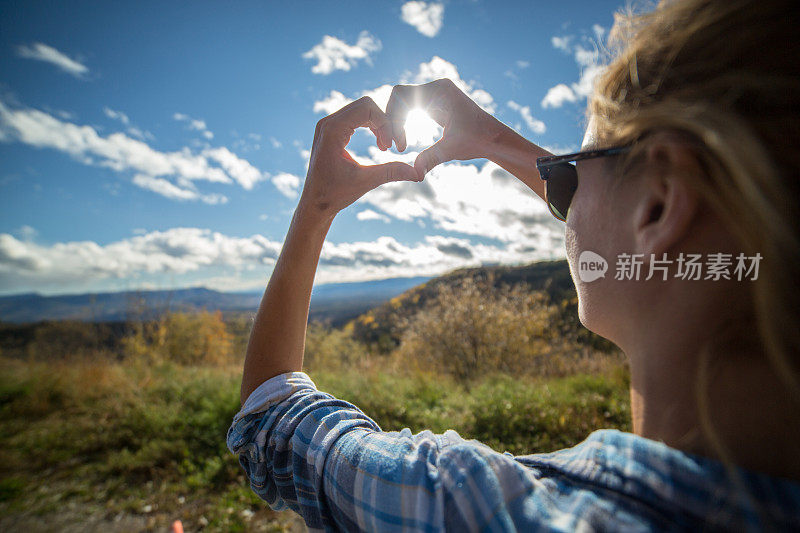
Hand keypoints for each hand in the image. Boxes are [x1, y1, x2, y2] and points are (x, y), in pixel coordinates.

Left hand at [299, 96, 419, 220]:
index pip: (366, 108)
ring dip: (378, 125)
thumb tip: (419, 173)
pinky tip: (378, 145)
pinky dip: (370, 127)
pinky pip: (355, 117)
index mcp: (332, 130)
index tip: (389, 147)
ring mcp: (327, 125)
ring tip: (384, 147)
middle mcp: (327, 123)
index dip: (384, 123)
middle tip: (389, 146)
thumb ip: (391, 172)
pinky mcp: (331, 130)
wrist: (314, 204)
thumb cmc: (335, 194)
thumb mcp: (366, 181)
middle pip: (365, 105)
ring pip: (361, 109)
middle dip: (383, 122)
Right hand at [385, 78, 501, 177]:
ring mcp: (433, 94)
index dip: (393, 118)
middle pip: (398, 97)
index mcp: (440, 91)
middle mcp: (435, 88)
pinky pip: (408, 109)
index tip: (398, 144)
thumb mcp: (452, 149)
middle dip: (391, 121)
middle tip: (390, 147)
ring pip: (401, 103)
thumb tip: (414, 174)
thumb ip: (431, 158)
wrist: (493, 138)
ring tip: (398, 146)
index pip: (401, 95)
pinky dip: (402, 124)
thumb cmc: (477, 140)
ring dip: (395, 123)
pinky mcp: (433, 104)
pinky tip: (404, 142)